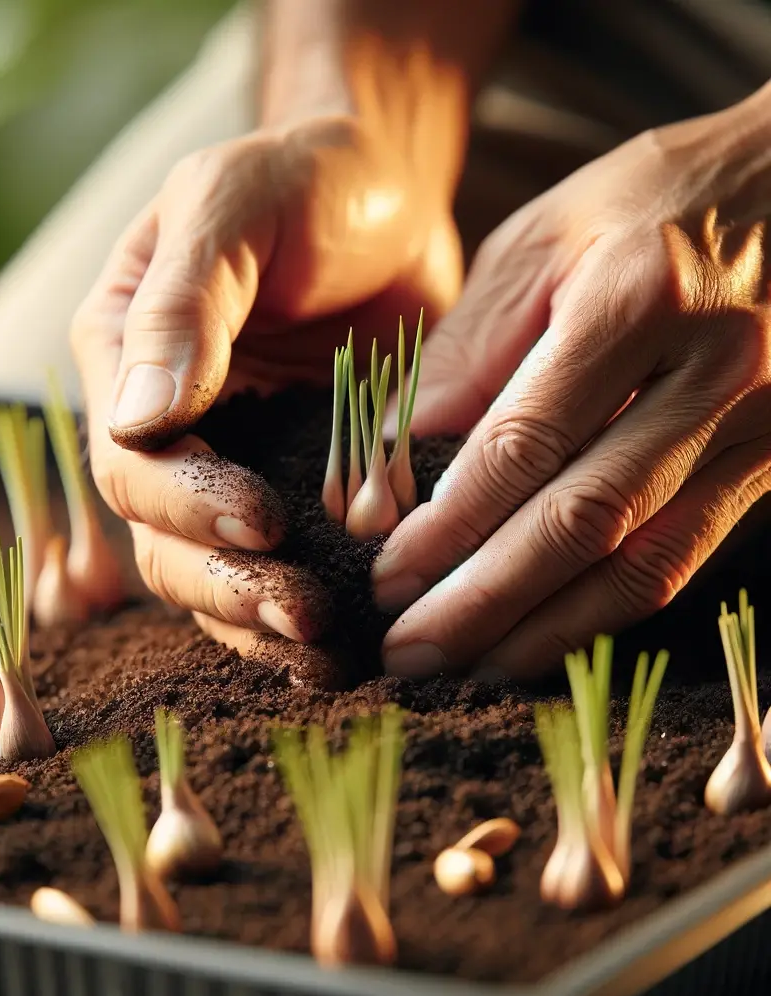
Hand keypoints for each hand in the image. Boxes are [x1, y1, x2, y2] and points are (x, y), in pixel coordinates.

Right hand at [72, 115, 460, 651]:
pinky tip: (341, 651)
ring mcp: (229, 469)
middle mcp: (165, 430)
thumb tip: (140, 421)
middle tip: (303, 610)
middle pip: (164, 540)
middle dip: (228, 583)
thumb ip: (185, 301)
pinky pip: (278, 574)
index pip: (131, 462)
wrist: (386, 200)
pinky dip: (298, 621)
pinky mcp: (294, 495)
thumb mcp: (235, 203)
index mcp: (126, 359)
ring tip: (327, 648)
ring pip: (214, 577)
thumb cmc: (307, 182)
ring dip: (261, 621)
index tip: (261, 516)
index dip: (187, 502)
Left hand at [374, 92, 770, 678]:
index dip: (448, 524)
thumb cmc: (652, 203)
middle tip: (408, 650)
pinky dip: (609, 611)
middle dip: (484, 601)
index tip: (386, 573)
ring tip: (467, 668)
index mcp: (638, 298)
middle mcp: (713, 373)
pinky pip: (685, 558)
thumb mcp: (542, 240)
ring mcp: (759, 426)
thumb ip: (467, 348)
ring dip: (546, 629)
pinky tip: (548, 636)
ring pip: (642, 561)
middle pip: (582, 521)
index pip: (523, 445)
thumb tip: (394, 452)